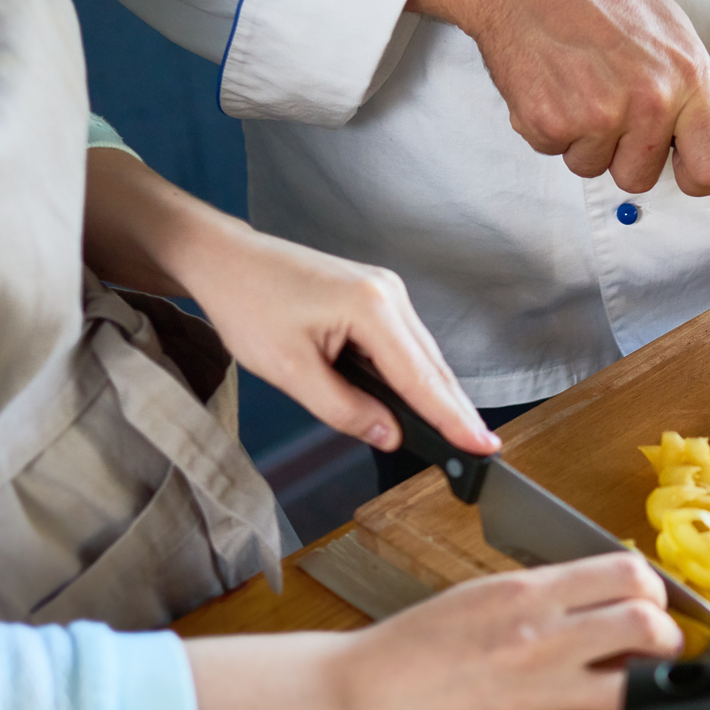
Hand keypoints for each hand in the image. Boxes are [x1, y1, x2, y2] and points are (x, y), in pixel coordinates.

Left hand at [81, 148, 492, 456]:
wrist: (226, 259)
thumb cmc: (248, 305)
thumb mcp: (289, 370)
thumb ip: (343, 407)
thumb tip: (388, 434)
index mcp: (371, 308)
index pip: (421, 378)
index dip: (452, 418)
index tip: (482, 447)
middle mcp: (389, 294)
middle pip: (433, 366)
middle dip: (457, 410)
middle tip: (483, 450)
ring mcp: (385, 291)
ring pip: (423, 355)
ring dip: (438, 394)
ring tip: (459, 434)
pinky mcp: (375, 296)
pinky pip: (405, 343)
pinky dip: (416, 375)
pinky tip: (422, 400)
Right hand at [185, 553, 682, 709]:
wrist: (368, 691)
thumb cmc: (424, 641)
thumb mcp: (491, 595)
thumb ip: (555, 600)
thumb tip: (615, 606)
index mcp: (530, 593)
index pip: (628, 573)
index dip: (653, 590)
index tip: (651, 602)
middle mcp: (541, 638)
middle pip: (648, 624)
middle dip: (668, 636)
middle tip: (659, 645)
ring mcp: (540, 691)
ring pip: (633, 685)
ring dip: (647, 682)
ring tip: (635, 681)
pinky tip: (565, 705)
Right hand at [409, 0, 709, 196]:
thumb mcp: (668, 29)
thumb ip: (698, 89)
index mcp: (688, 76)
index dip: (698, 176)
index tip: (685, 167)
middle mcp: (649, 99)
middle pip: (640, 178)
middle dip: (621, 152)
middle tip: (606, 101)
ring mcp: (599, 115)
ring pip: (592, 167)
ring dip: (580, 137)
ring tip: (576, 83)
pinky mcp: (551, 123)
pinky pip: (553, 152)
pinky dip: (546, 125)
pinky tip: (550, 83)